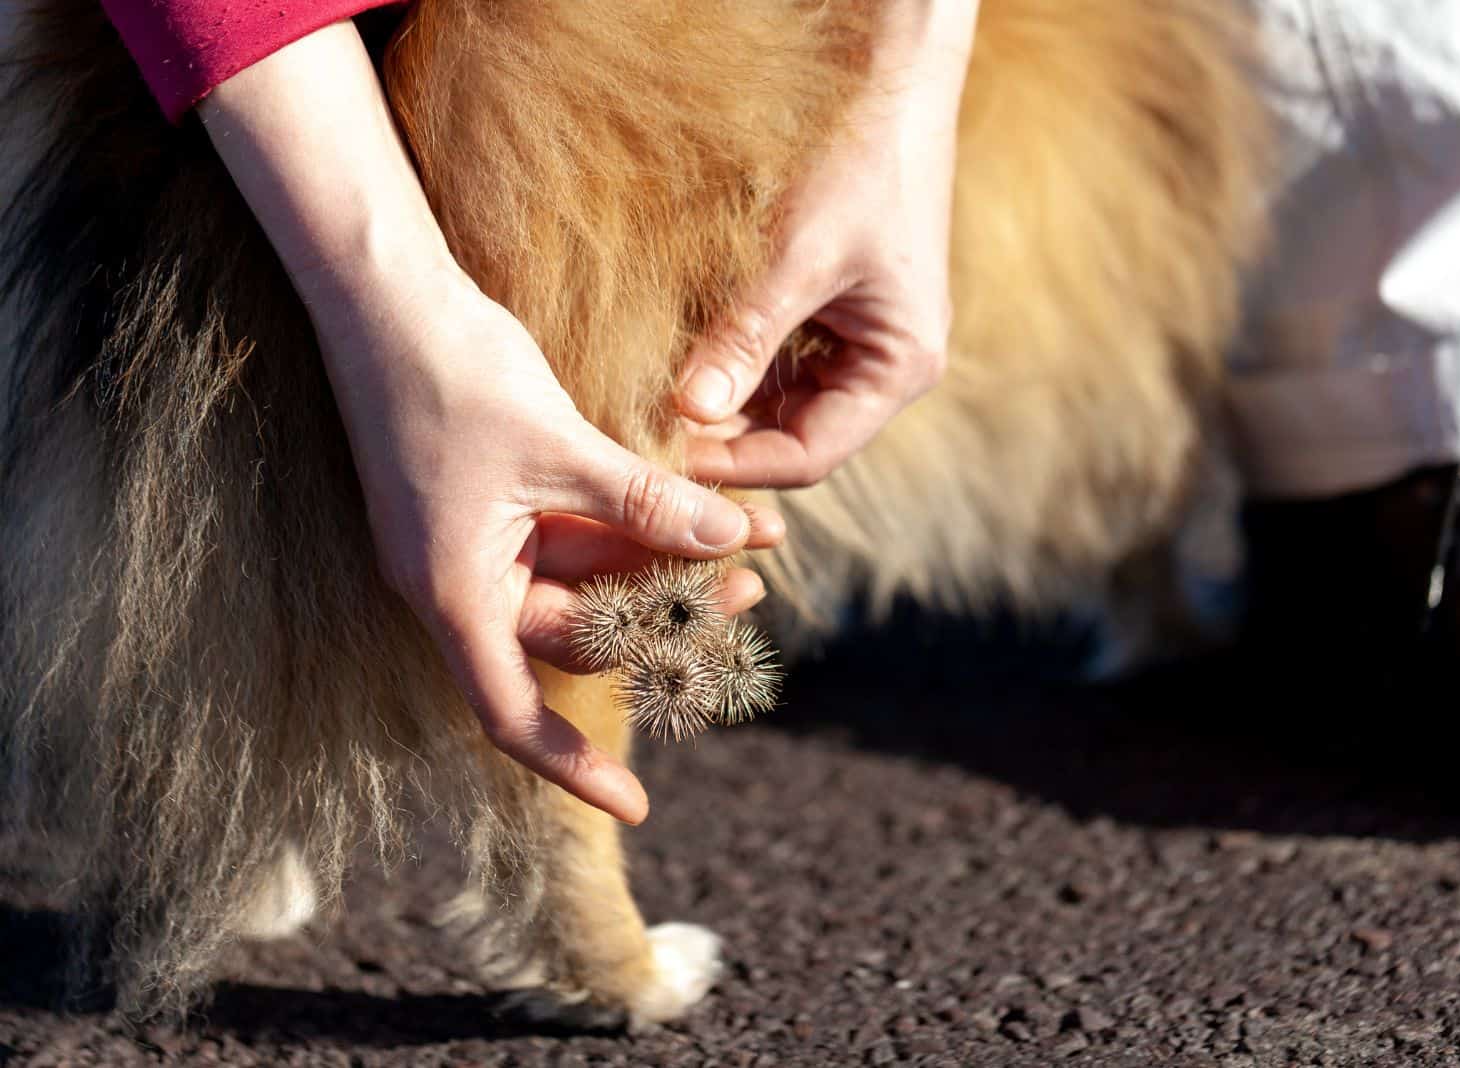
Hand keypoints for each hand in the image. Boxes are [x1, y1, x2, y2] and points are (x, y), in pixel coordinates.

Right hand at [312, 263, 779, 825]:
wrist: (385, 290)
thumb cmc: (450, 371)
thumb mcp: (559, 448)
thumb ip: (642, 503)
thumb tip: (729, 543)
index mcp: (454, 592)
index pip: (511, 712)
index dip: (571, 767)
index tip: (635, 807)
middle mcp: (464, 579)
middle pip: (574, 634)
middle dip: (662, 620)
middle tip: (747, 592)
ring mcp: (479, 538)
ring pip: (587, 578)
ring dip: (663, 562)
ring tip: (753, 537)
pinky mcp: (497, 497)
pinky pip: (577, 531)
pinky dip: (635, 520)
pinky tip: (703, 501)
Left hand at [676, 0, 977, 487]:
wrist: (892, 79)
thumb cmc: (859, 161)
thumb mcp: (797, 255)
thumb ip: (745, 337)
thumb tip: (687, 412)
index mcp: (900, 368)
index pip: (810, 456)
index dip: (735, 467)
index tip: (662, 454)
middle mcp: (887, 367)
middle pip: (794, 437)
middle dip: (723, 440)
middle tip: (642, 432)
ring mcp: (862, 340)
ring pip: (780, 403)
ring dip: (721, 404)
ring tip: (650, 400)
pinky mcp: (836, 311)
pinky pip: (778, 361)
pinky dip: (732, 365)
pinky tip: (680, 357)